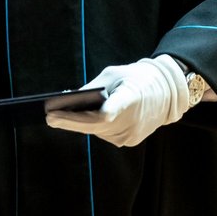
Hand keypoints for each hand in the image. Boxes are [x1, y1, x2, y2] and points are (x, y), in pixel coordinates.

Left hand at [44, 54, 187, 146]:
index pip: (115, 108)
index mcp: (131, 96)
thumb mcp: (113, 74)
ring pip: (98, 131)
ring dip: (79, 124)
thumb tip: (69, 99)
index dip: (101, 112)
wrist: (166, 93)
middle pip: (96, 124)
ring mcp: (132, 133)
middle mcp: (133, 119)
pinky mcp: (130, 140)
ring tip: (58, 117)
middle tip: (50, 117)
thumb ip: (93, 87)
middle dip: (71, 121)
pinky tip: (77, 120)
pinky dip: (92, 127)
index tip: (88, 114)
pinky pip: (105, 134)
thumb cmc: (135, 78)